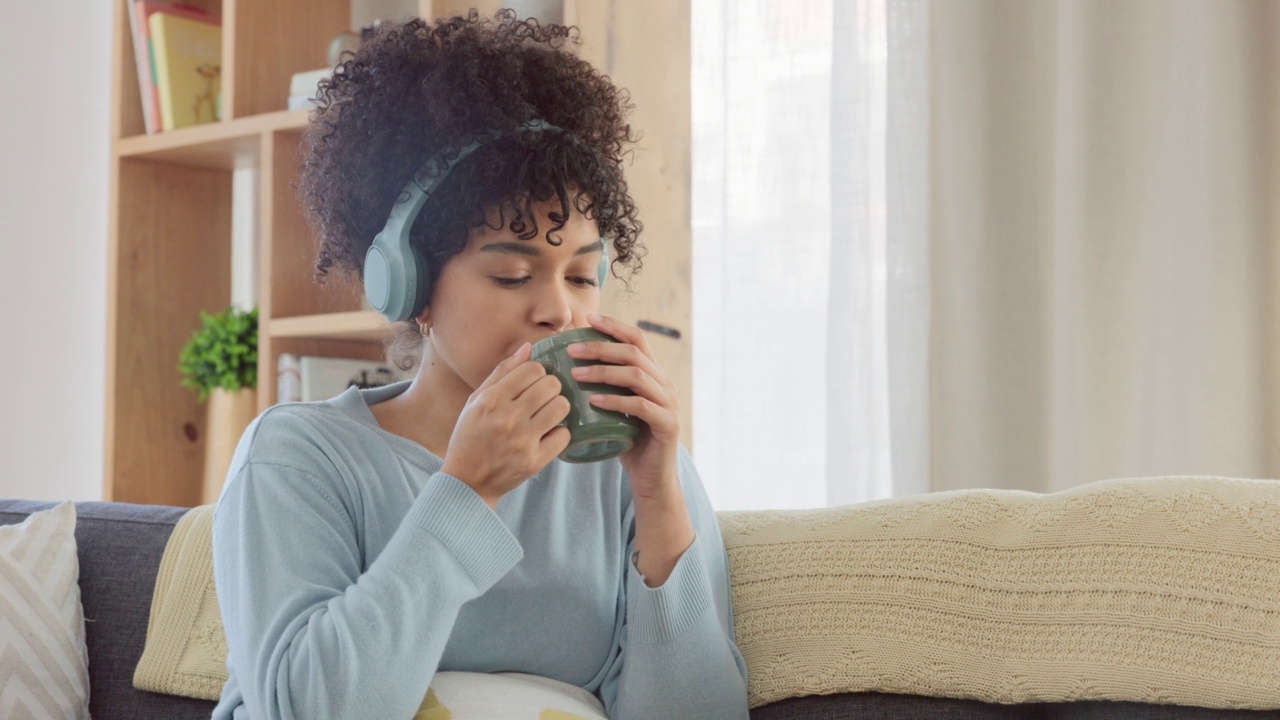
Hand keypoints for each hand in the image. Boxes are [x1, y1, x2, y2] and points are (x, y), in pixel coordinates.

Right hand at [441, 342, 570, 506]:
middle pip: (551, 385)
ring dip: (557, 407)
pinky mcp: (535, 461)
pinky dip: (559, 433)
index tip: (533, 382)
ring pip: (562, 406)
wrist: (467, 481)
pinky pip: (564, 435)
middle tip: (542, 398)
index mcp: (491, 400)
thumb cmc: (470, 436)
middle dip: (550, 388)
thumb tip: (528, 348)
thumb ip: (501, 372)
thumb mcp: (476, 401)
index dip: (537, 372)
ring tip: (547, 414)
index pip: (533, 369)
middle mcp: (508, 418)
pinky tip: (547, 434)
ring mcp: (523, 440)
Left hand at [567, 314, 679, 500]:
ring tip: (576, 374)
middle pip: (634, 352)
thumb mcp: (615, 409)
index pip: (637, 339)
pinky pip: (641, 406)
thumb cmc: (627, 442)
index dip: (614, 326)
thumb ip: (603, 388)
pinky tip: (594, 401)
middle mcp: (664, 384)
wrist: (651, 478)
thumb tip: (567, 367)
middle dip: (601, 347)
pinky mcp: (667, 424)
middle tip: (571, 351)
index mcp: (654, 375)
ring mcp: (668, 403)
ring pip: (637, 375)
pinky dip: (616, 400)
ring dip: (604, 372)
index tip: (588, 319)